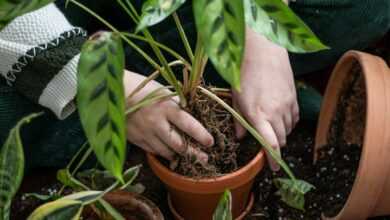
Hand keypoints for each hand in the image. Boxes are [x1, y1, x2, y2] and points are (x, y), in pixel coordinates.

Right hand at [123, 70, 213, 161]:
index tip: (210, 142)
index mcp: (167, 107)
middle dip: (194, 154)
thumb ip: (176, 104)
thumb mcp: (162, 91)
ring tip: (188, 159)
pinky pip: (153, 151)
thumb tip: (191, 113)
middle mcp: (157, 123)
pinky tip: (169, 153)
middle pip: (179, 145)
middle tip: (205, 159)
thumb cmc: (140, 87)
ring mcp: (145, 133)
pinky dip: (162, 153)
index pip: (189, 125)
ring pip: (166, 152)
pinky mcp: (135, 139)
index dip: (202, 135)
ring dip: (179, 156)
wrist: (112, 92)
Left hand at [232, 28, 298, 170]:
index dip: (272, 158)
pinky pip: (295, 118)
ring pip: (288, 130)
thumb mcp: (236, 98)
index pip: (270, 143)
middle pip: (281, 140)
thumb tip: (239, 137)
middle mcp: (275, 113)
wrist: (263, 51)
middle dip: (274, 145)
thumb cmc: (244, 74)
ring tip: (269, 125)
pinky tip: (279, 117)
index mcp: (258, 114)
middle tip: (264, 141)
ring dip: (280, 133)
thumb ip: (238, 119)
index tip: (272, 167)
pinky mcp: (294, 98)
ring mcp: (287, 105)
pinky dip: (288, 123)